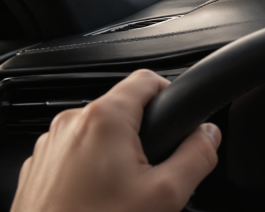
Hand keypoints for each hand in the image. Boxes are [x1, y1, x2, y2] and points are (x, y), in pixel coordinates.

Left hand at [11, 69, 220, 211]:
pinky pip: (77, 153)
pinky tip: (100, 200)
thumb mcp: (166, 195)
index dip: (171, 96)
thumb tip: (209, 135)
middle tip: (154, 174)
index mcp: (104, 119)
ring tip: (124, 193)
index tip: (177, 123)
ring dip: (118, 153)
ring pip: (100, 133)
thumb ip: (197, 156)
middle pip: (124, 109)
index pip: (148, 79)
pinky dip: (93, 169)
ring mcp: (50, 146)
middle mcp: (71, 124)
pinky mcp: (39, 168)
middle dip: (145, 135)